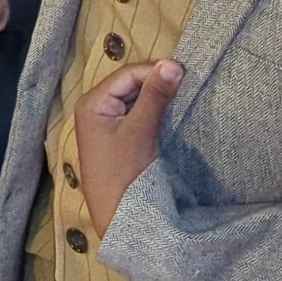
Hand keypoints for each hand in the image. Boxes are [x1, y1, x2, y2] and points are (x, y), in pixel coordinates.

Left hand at [75, 60, 183, 234]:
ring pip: (136, 100)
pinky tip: (171, 116)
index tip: (186, 74)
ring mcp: (106, 123)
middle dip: (157, 84)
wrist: (117, 217)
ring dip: (157, 99)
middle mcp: (96, 107)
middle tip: (188, 87)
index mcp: (93, 102)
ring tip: (183, 99)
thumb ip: (155, 97)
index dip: (155, 71)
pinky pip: (137, 115)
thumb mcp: (139, 132)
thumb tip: (173, 64)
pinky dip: (154, 113)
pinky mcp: (118, 137)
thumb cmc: (123, 172)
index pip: (127, 74)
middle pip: (131, 85)